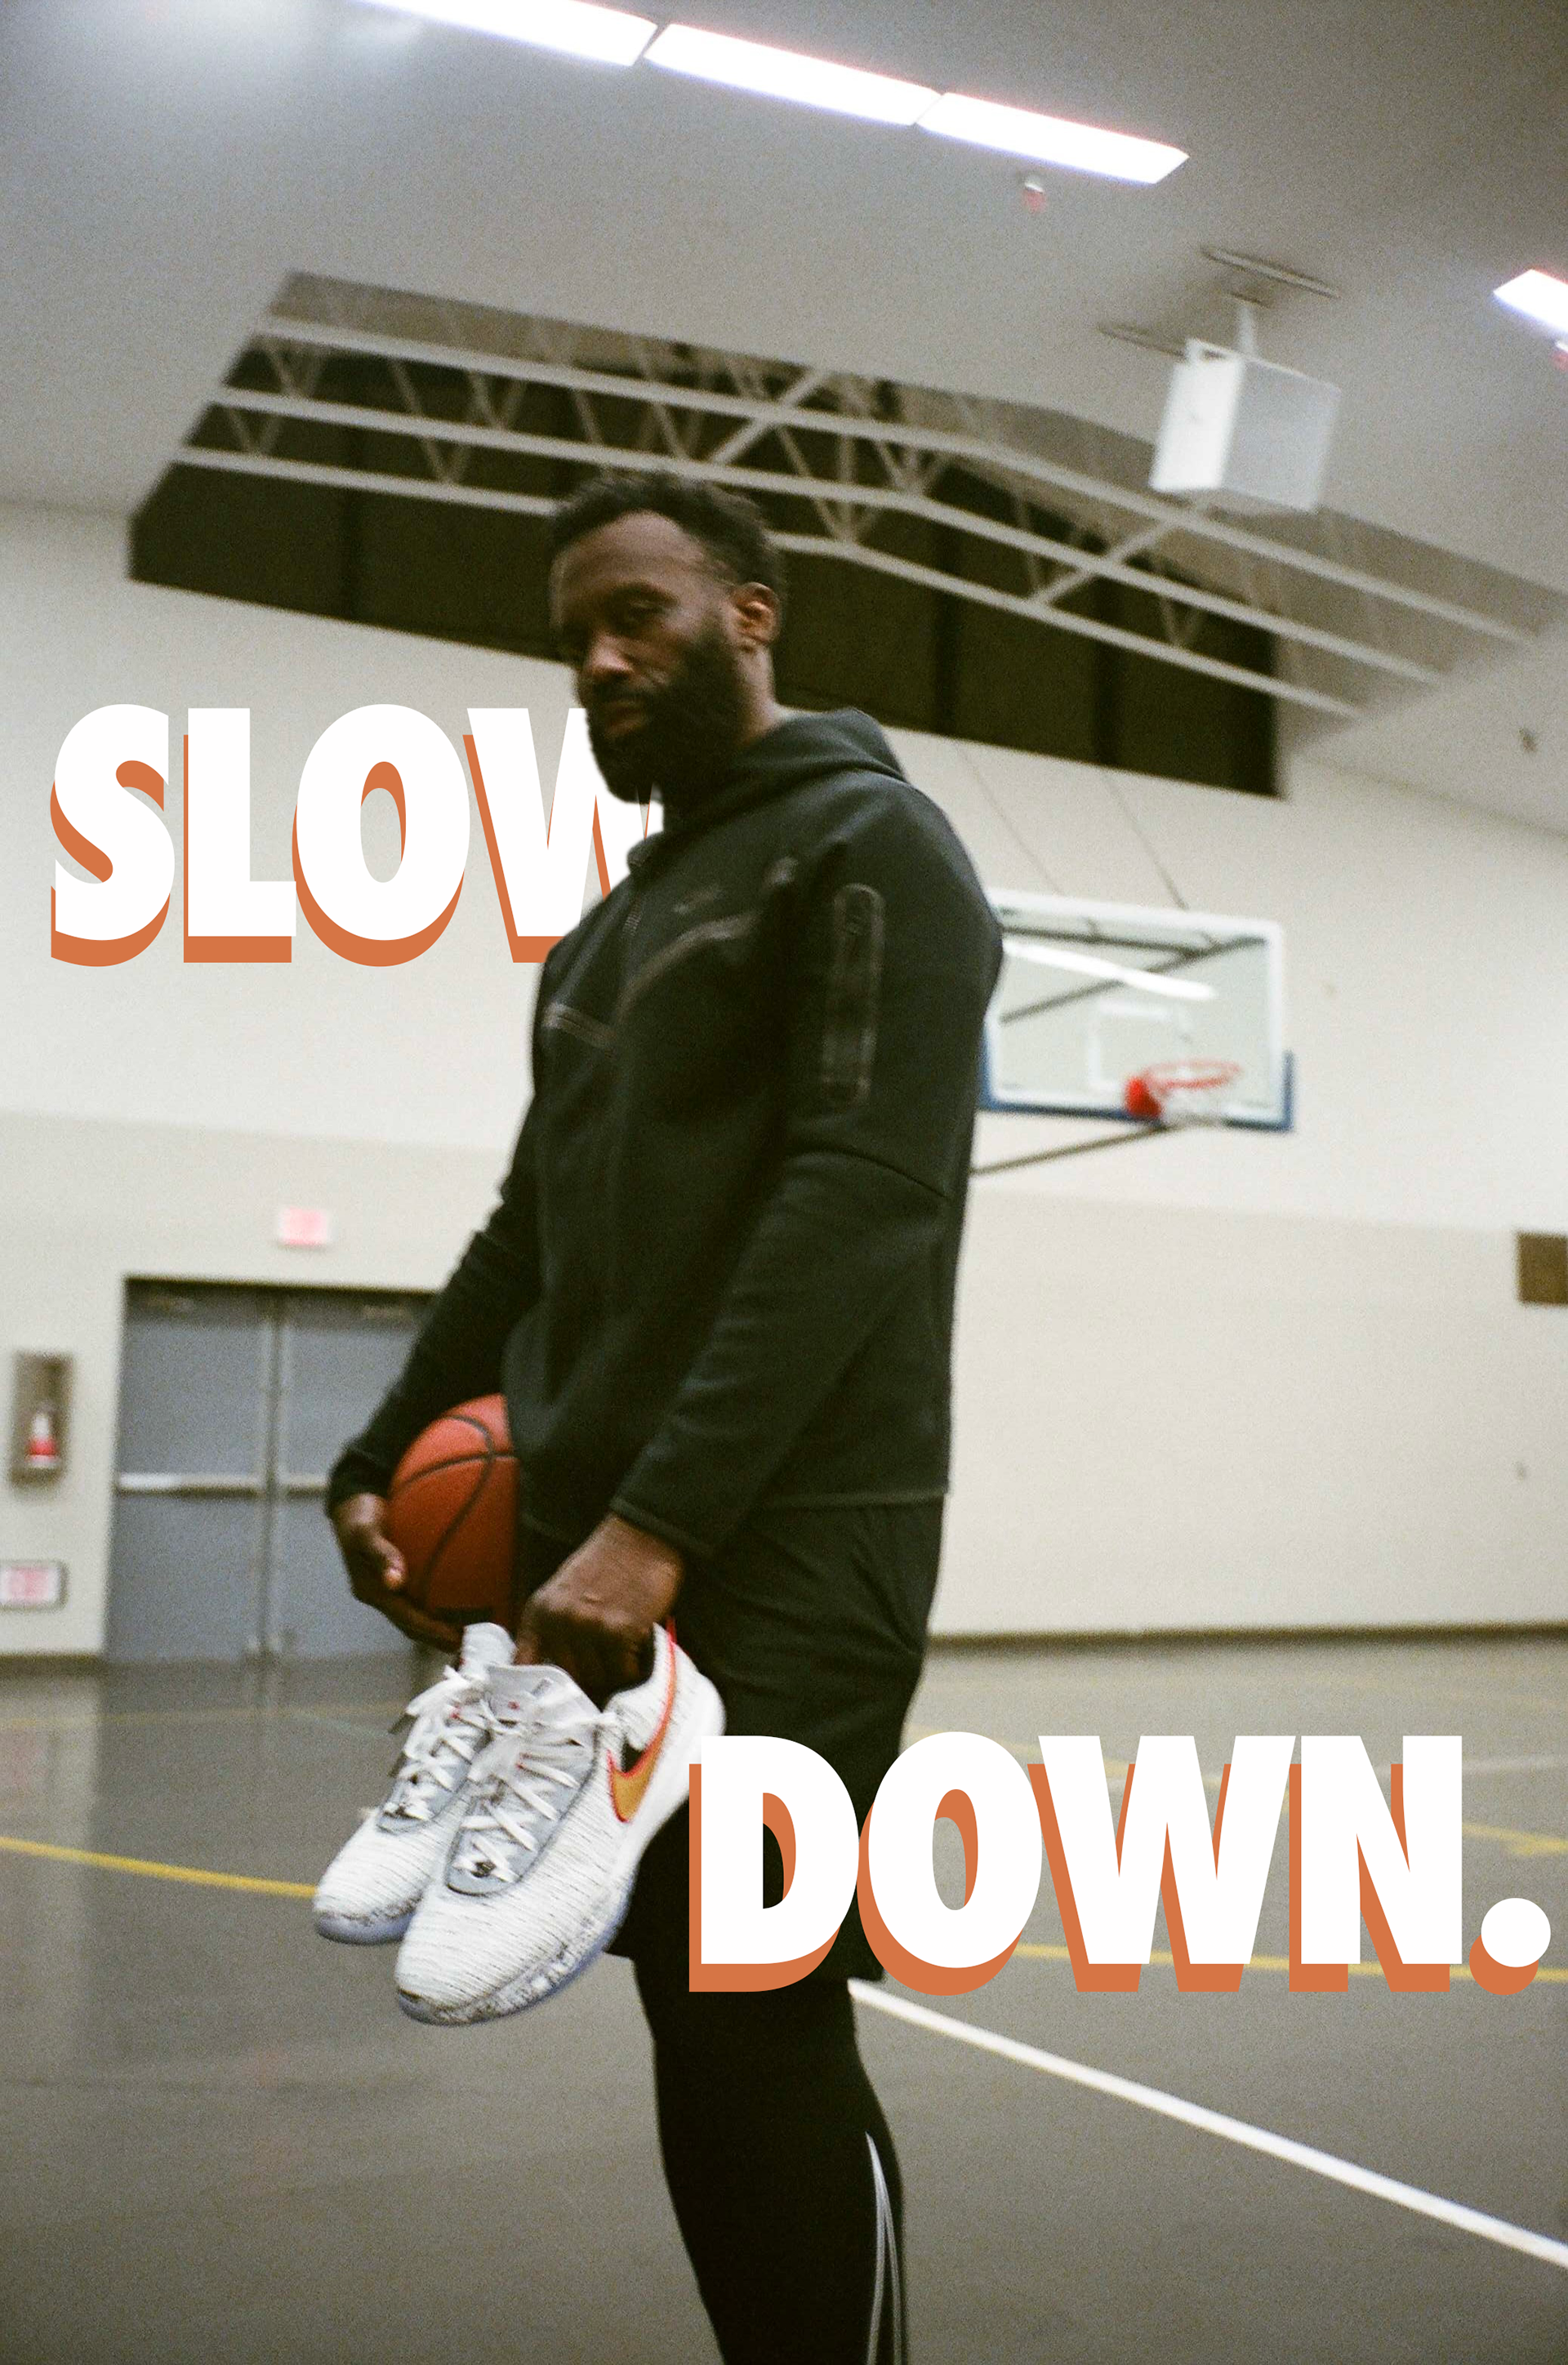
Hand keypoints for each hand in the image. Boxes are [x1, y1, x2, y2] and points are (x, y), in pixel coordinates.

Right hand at [331, 1491, 462, 1652]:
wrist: (352, 1505)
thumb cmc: (359, 1516)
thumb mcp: (365, 1531)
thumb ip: (380, 1554)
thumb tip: (395, 1581)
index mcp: (370, 1591)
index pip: (405, 1619)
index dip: (430, 1631)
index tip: (456, 1639)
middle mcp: (379, 1595)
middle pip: (411, 1625)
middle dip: (437, 1637)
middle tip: (468, 1644)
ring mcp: (386, 1589)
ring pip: (414, 1616)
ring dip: (437, 1627)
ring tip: (466, 1631)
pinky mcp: (394, 1580)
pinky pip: (417, 1598)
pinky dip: (435, 1605)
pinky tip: (457, 1601)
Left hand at [517, 1515, 683, 1703]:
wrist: (642, 1537)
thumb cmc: (608, 1565)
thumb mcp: (565, 1592)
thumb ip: (554, 1628)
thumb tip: (552, 1677)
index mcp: (539, 1611)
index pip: (522, 1666)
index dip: (529, 1695)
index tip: (541, 1712)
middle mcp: (558, 1620)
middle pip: (567, 1679)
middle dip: (584, 1685)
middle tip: (600, 1683)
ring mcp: (588, 1626)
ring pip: (596, 1678)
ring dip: (611, 1676)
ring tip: (622, 1659)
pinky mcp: (619, 1630)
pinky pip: (622, 1672)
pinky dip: (632, 1670)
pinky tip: (637, 1654)